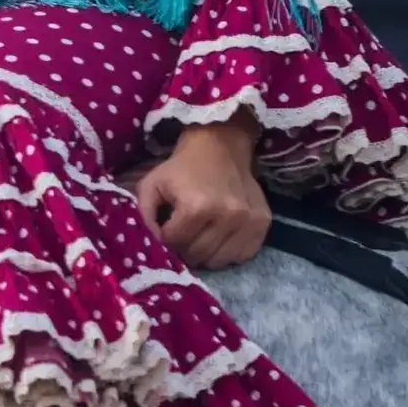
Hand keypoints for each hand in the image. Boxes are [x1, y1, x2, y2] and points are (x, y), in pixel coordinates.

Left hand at [133, 120, 269, 269]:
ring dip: (205, 254)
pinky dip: (227, 252)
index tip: (166, 229)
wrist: (221, 145)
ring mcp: (249, 221)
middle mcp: (228, 216)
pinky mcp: (263, 223)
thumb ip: (144, 217)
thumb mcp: (151, 185)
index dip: (165, 240)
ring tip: (200, 236)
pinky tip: (219, 237)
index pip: (174, 244)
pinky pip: (242, 255)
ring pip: (219, 261)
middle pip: (197, 255)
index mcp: (197, 207)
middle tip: (182, 234)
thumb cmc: (183, 167)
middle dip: (184, 248)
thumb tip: (150, 245)